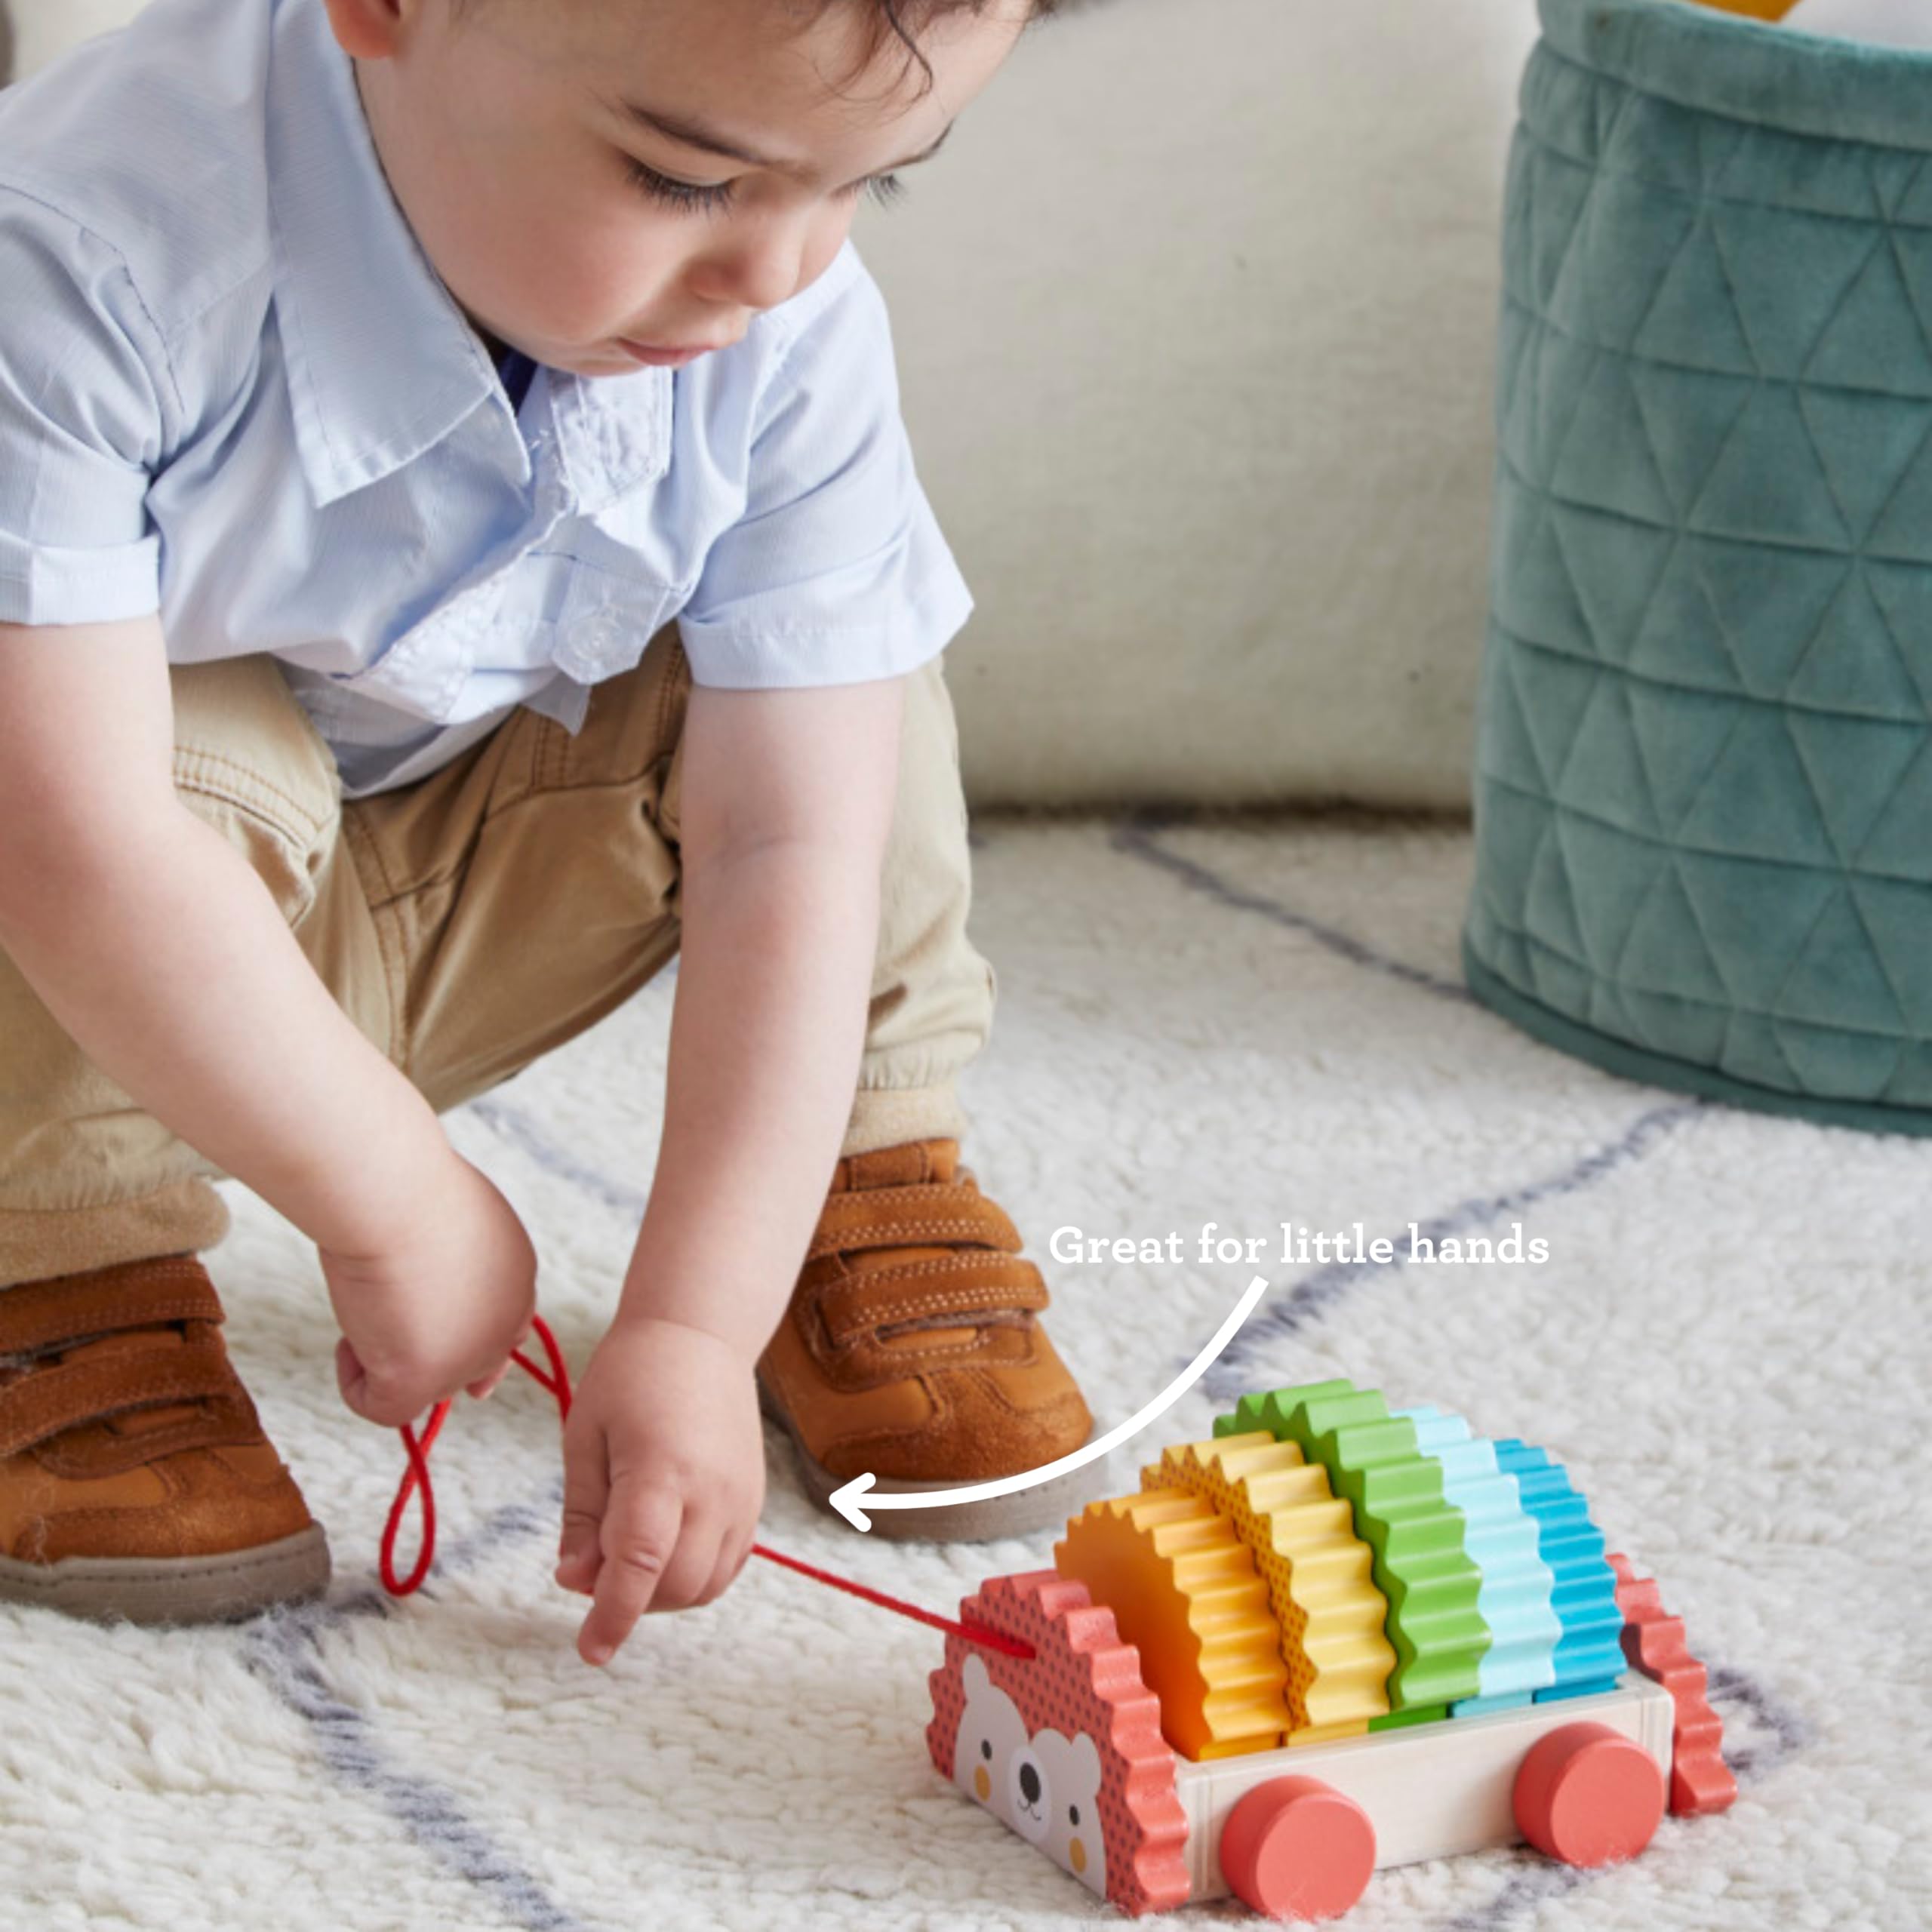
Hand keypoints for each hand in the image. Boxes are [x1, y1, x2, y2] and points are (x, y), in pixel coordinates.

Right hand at [318, 1150, 537, 1427]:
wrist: (396, 1196)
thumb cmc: (412, 1188)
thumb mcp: (451, 1217)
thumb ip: (453, 1255)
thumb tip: (421, 1291)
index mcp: (517, 1278)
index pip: (505, 1330)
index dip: (469, 1341)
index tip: (433, 1340)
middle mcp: (505, 1325)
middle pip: (466, 1366)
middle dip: (425, 1349)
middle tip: (388, 1304)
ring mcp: (467, 1360)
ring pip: (422, 1386)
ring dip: (386, 1352)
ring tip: (370, 1299)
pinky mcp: (420, 1381)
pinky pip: (380, 1408)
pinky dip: (353, 1382)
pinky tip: (349, 1339)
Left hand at [553, 1314, 765, 1664]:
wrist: (700, 1334)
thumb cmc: (631, 1375)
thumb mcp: (586, 1436)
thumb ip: (583, 1514)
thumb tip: (574, 1580)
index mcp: (661, 1469)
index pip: (640, 1564)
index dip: (612, 1615)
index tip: (589, 1649)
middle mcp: (712, 1490)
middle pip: (675, 1586)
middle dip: (628, 1601)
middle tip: (590, 1568)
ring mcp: (741, 1498)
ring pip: (704, 1586)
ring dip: (660, 1595)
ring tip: (625, 1557)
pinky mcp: (753, 1501)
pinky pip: (726, 1567)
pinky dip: (691, 1578)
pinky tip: (662, 1550)